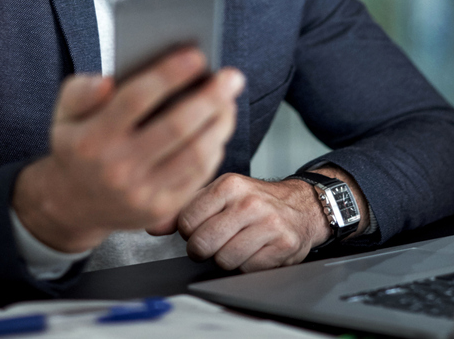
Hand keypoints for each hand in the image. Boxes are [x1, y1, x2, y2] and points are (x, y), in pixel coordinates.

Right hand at [12, 49, 243, 253]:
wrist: (72, 205)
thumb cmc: (77, 146)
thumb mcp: (64, 114)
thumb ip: (81, 91)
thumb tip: (107, 82)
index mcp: (92, 139)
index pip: (136, 99)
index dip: (170, 75)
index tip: (197, 55)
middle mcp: (116, 168)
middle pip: (175, 127)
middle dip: (210, 98)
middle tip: (231, 76)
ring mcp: (140, 194)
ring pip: (194, 154)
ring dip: (220, 123)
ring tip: (229, 100)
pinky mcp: (160, 210)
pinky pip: (198, 176)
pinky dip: (214, 148)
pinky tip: (219, 128)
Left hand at [158, 170, 355, 271]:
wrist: (302, 206)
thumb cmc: (254, 201)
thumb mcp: (219, 195)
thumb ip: (184, 207)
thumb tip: (152, 224)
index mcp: (229, 185)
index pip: (186, 222)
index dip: (189, 231)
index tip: (200, 227)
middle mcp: (249, 202)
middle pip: (202, 244)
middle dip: (204, 249)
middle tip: (216, 240)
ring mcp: (269, 224)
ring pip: (224, 260)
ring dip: (226, 258)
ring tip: (238, 243)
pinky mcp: (284, 245)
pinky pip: (248, 268)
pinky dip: (248, 264)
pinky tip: (255, 249)